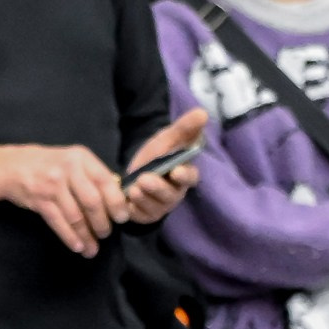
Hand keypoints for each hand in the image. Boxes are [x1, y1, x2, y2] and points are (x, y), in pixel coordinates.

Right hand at [0, 144, 129, 257]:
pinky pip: (59, 222)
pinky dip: (69, 237)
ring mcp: (52, 185)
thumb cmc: (48, 165)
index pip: (105, 181)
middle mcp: (68, 169)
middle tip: (106, 234)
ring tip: (92, 249)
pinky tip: (77, 246)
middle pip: (92, 202)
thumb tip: (116, 199)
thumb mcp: (71, 160)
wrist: (11, 166)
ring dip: (86, 236)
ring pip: (76, 216)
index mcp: (80, 157)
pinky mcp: (40, 200)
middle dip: (102, 223)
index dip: (116, 202)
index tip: (122, 218)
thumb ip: (91, 175)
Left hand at [121, 107, 208, 222]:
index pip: (190, 178)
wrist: (136, 169)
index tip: (176, 171)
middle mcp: (175, 193)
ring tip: (133, 188)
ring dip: (144, 198)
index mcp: (184, 175)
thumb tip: (202, 112)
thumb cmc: (158, 154)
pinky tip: (126, 202)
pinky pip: (140, 216)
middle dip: (158, 188)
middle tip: (144, 179)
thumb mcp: (167, 139)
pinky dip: (134, 210)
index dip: (184, 176)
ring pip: (155, 206)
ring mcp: (161, 206)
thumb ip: (184, 128)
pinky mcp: (146, 215)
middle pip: (170, 195)